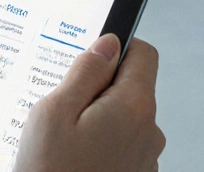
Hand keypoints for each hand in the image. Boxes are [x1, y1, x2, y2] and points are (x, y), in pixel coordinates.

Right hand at [13, 35, 163, 171]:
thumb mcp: (54, 112)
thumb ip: (85, 72)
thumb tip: (107, 44)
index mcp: (133, 109)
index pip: (144, 54)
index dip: (117, 47)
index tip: (92, 55)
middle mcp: (149, 133)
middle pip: (131, 88)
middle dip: (99, 89)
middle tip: (63, 104)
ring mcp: (145, 160)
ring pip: (124, 119)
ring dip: (97, 120)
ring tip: (62, 138)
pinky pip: (121, 147)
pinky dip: (100, 145)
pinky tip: (72, 157)